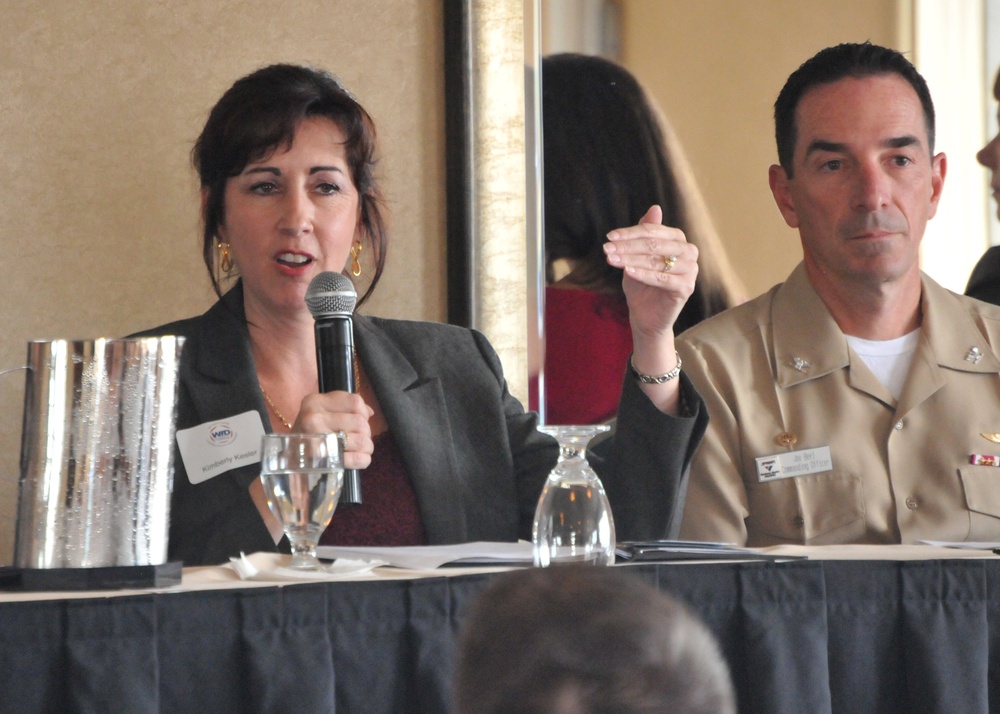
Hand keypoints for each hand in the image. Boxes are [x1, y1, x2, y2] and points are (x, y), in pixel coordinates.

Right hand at [293, 392, 374, 469]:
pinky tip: (361, 459)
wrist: (288, 457)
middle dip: (366, 432)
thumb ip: (345, 407)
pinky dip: (363, 460)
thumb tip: (369, 412)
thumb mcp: (321, 411)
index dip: (363, 412)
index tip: (359, 420)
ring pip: (361, 440)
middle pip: (360, 422)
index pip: (355, 401)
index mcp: (315, 401)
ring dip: (367, 447)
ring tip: (362, 449)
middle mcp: (314, 417)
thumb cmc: (309, 432)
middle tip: (360, 438)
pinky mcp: (322, 458)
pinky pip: (356, 458)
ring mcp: (317, 438)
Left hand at [603, 205, 696, 415]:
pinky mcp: (687, 287)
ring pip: (657, 260)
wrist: (645, 316)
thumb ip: (645, 233)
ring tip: (611, 259)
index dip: (630, 233)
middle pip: (655, 244)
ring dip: (631, 259)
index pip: (653, 231)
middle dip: (628, 246)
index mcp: (678, 240)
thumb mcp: (637, 256)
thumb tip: (655, 207)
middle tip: (606, 249)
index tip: (609, 236)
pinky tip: (626, 271)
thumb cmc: (640, 284)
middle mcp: (688, 252)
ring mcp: (691, 270)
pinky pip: (662, 278)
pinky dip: (643, 274)